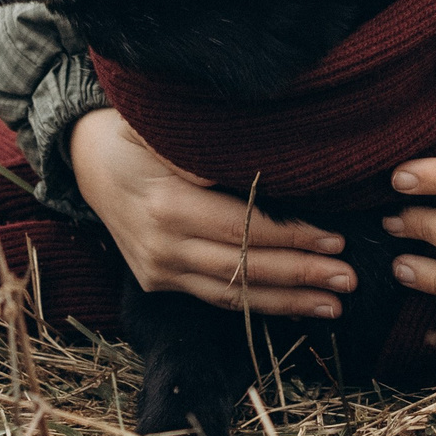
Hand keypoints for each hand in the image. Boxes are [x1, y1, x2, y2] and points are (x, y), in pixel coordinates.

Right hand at [67, 107, 355, 316]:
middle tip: (348, 278)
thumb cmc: (133, 135)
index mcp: (166, 205)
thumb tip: (243, 170)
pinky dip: (257, 305)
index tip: (333, 239)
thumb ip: (197, 150)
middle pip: (243, 268)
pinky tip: (295, 307)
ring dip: (287, 302)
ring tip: (334, 304)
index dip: (290, 237)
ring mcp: (158, 270)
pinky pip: (215, 298)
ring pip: (233, 294)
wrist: (86, 161)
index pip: (242, 228)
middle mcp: (162, 246)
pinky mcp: (158, 282)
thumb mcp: (158, 128)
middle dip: (300, 275)